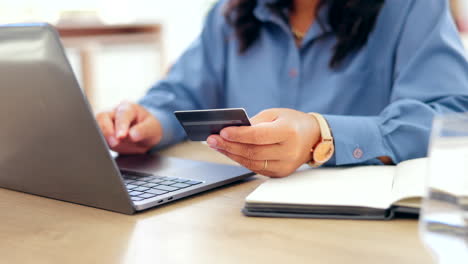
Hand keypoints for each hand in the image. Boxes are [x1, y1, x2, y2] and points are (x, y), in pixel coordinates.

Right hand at [96, 101, 162, 153]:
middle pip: (102, 117)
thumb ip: (143, 131)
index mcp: (128, 108)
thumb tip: (131, 135)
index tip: (121, 136)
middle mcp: (114, 112)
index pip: (122, 115)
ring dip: (105, 139)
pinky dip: (102, 145)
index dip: (121, 126)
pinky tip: (107, 150)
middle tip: (115, 143)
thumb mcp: (153, 128)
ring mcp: (106, 123)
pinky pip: (98, 139)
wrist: (145, 134)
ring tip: (117, 147)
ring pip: (97, 128)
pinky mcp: (102, 134)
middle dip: (107, 131)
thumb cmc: (150, 128)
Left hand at [206, 108, 320, 176]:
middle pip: (252, 151)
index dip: (238, 135)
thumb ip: (254, 123)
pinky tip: (229, 152)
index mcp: (288, 132)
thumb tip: (231, 131)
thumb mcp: (275, 114)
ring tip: (216, 145)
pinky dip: (240, 160)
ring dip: (231, 154)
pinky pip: (255, 168)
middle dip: (229, 146)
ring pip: (251, 162)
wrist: (313, 137)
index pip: (258, 136)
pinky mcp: (280, 173)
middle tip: (212, 140)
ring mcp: (285, 165)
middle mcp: (288, 151)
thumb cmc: (292, 122)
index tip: (222, 131)